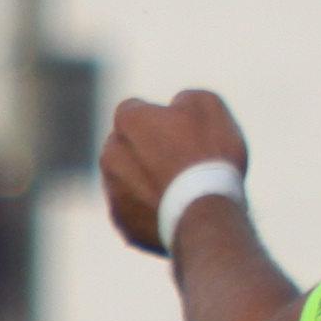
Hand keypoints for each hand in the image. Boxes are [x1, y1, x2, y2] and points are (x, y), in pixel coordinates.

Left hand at [100, 91, 248, 253]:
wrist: (205, 211)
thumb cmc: (208, 155)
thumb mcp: (209, 107)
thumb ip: (186, 98)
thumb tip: (176, 105)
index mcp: (129, 122)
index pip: (134, 109)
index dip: (159, 118)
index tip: (181, 129)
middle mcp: (111, 154)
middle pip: (125, 146)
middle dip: (146, 150)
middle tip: (181, 161)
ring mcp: (114, 192)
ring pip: (126, 180)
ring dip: (146, 181)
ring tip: (181, 190)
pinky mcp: (123, 223)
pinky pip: (135, 212)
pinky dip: (150, 210)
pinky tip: (176, 211)